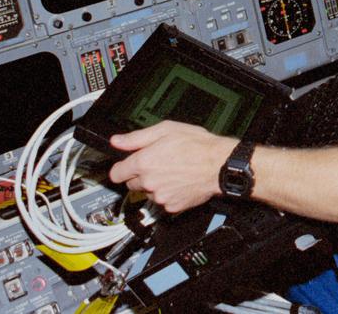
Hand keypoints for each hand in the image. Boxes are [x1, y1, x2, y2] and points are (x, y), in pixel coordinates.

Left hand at [108, 122, 234, 212]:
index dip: (121, 168)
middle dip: (141, 175)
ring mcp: (160, 196)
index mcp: (144, 162)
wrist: (220, 165)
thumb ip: (137, 138)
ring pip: (148, 193)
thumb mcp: (166, 130)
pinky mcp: (172, 206)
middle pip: (131, 184)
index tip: (126, 166)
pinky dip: (169, 193)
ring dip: (155, 185)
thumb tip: (117, 141)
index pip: (116, 174)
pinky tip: (179, 181)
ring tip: (173, 171)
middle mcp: (149, 182)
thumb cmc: (198, 145)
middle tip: (158, 164)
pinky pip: (163, 201)